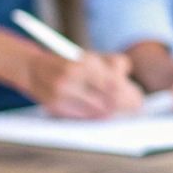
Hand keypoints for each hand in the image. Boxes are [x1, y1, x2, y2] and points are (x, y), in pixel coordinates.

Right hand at [27, 52, 143, 118]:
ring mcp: (61, 93)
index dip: (129, 94)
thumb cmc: (71, 63)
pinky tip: (103, 113)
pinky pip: (83, 116)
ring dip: (112, 112)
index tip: (138, 100)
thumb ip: (114, 63)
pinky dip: (96, 116)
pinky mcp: (54, 106)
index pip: (115, 84)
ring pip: (98, 111)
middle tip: (135, 108)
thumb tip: (130, 81)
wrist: (34, 69)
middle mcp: (72, 77)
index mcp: (84, 62)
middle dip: (124, 105)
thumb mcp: (92, 56)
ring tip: (120, 110)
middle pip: (109, 99)